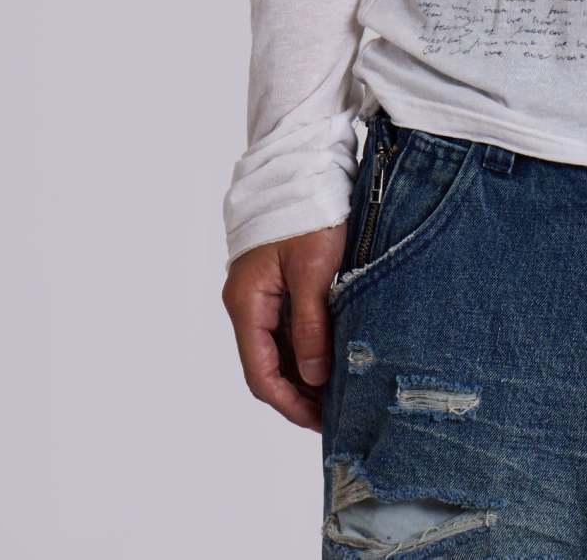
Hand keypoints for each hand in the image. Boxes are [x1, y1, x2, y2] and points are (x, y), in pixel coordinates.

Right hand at [221, 221, 347, 430]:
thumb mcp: (314, 272)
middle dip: (299, 392)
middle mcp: (247, 301)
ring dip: (304, 370)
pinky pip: (286, 325)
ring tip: (340, 389)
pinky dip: (306, 345)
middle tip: (336, 412)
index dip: (289, 402)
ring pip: (278, 346)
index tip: (320, 421)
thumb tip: (313, 376)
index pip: (260, 373)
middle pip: (267, 363)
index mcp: (246, 302)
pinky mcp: (276, 280)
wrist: (304, 165)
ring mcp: (260, 291)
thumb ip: (311, 326)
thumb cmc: (308, 212)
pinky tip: (332, 355)